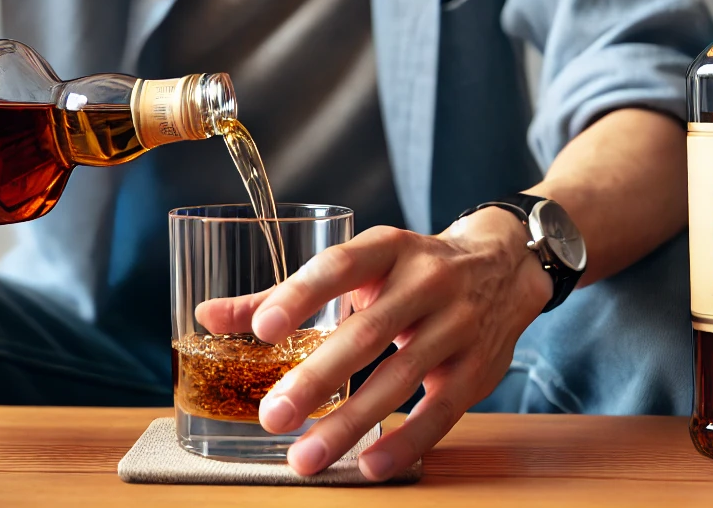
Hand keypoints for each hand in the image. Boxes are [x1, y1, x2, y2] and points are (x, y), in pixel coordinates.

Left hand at [245, 210, 553, 479]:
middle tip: (271, 414)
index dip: (302, 295)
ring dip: (351, 422)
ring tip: (305, 455)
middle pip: (368, 332)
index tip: (261, 328)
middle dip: (317, 377)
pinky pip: (440, 411)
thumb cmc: (409, 270)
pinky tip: (370, 464)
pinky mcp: (477, 370)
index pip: (341, 267)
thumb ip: (284, 294)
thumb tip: (208, 316)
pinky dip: (405, 440)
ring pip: (400, 378)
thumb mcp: (358, 268)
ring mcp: (456, 326)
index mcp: (388, 248)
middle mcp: (426, 281)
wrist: (503, 268)